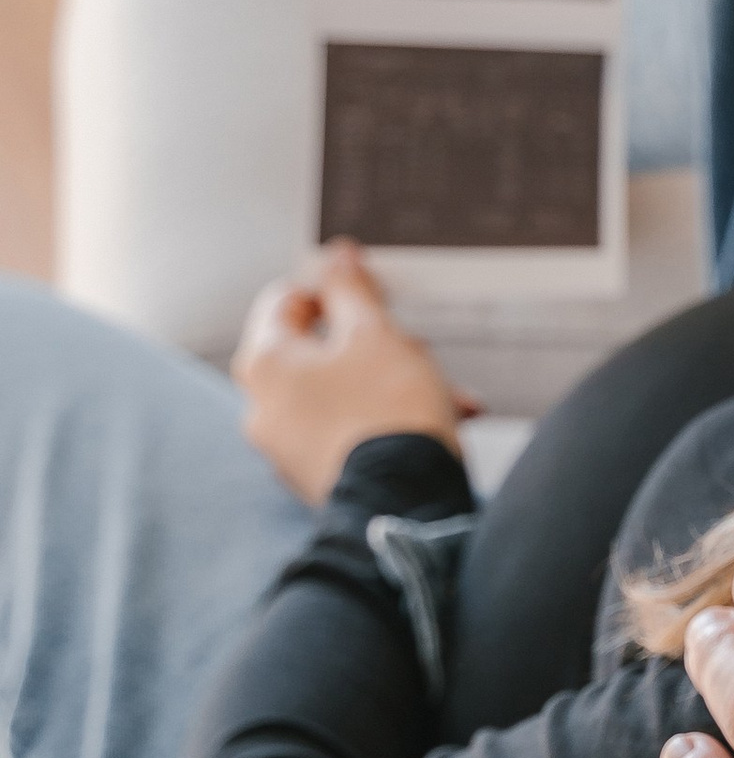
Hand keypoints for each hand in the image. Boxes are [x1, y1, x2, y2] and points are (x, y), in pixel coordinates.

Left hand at [232, 242, 474, 504]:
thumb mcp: (374, 332)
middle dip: (376, 342)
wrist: (404, 503)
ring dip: (391, 381)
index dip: (332, 286)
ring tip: (446, 392)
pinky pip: (349, 428)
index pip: (286, 300)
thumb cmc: (386, 411)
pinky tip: (437, 421)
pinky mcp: (315, 476)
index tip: (373, 289)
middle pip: (317, 349)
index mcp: (265, 363)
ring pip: (341, 391)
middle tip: (417, 348)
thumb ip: (350, 289)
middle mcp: (263, 406)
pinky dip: (385, 418)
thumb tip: (335, 255)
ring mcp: (286, 447)